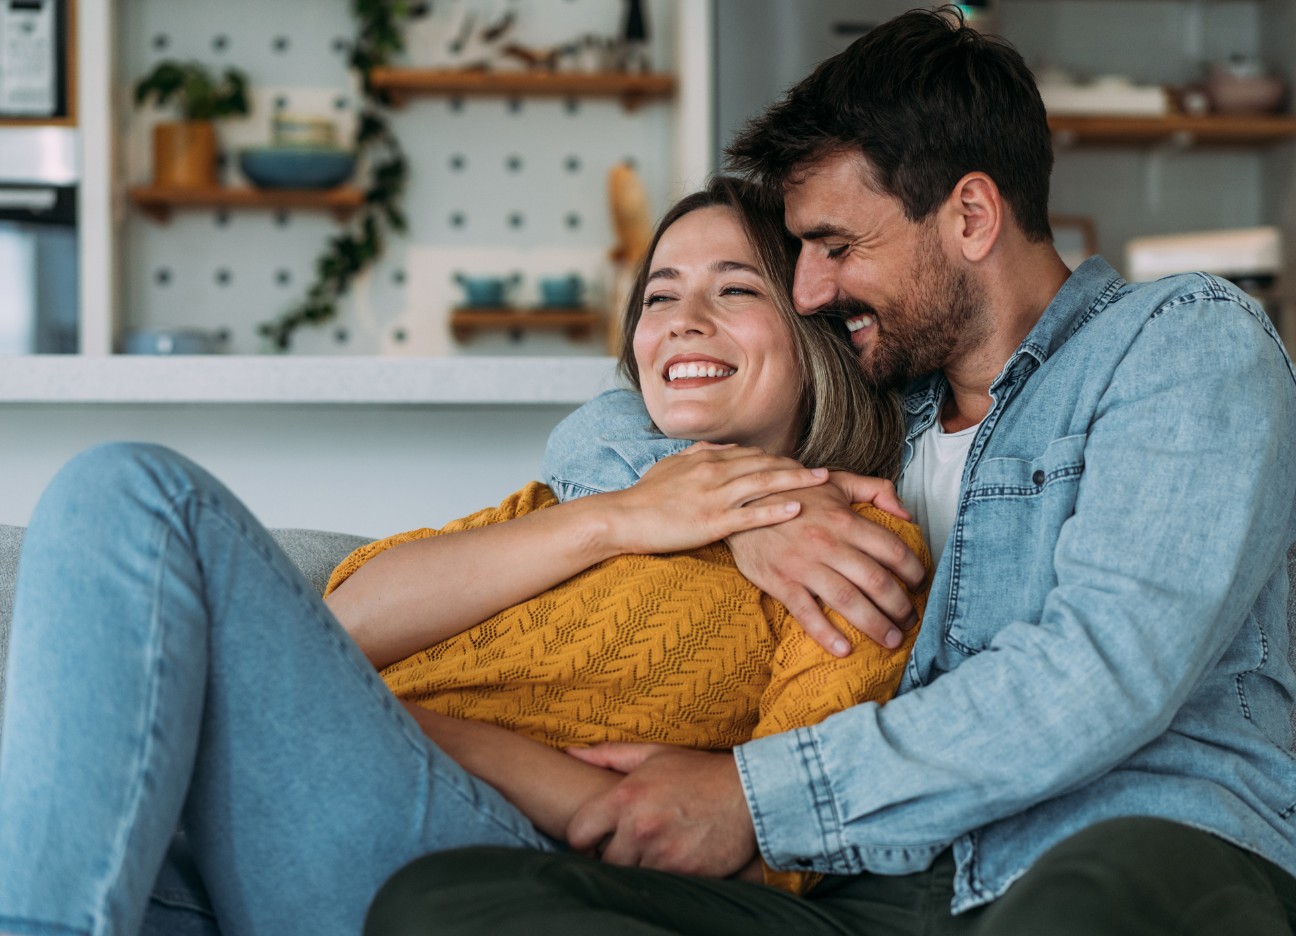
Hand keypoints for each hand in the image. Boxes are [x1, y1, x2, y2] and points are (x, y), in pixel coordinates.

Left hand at [564, 743, 756, 876]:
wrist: (750, 793)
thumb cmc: (699, 773)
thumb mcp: (654, 754)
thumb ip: (608, 754)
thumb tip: (570, 752)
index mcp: (625, 797)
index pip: (578, 834)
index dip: (584, 839)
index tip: (597, 838)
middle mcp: (640, 827)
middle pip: (604, 861)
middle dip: (614, 855)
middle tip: (631, 845)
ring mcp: (662, 853)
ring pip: (631, 875)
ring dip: (640, 866)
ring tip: (656, 848)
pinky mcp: (685, 872)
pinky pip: (660, 884)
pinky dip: (664, 875)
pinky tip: (675, 857)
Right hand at [597, 443, 830, 555]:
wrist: (621, 518)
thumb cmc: (643, 496)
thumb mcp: (669, 466)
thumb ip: (696, 453)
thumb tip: (720, 446)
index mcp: (705, 458)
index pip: (750, 453)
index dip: (777, 458)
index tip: (797, 464)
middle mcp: (714, 472)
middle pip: (764, 464)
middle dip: (796, 466)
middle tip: (823, 472)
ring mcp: (714, 496)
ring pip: (763, 483)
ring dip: (796, 481)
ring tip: (821, 482)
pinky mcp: (711, 521)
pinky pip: (750, 514)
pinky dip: (774, 510)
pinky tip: (796, 508)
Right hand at [728, 475, 925, 655]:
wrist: (743, 502)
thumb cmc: (796, 494)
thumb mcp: (837, 482)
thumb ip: (876, 490)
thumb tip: (907, 513)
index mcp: (845, 520)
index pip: (892, 549)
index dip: (913, 570)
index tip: (919, 584)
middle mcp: (828, 544)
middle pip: (876, 581)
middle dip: (900, 606)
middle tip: (909, 620)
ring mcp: (804, 565)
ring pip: (848, 600)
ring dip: (875, 624)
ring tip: (891, 639)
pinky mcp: (781, 582)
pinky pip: (806, 613)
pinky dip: (826, 634)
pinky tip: (844, 650)